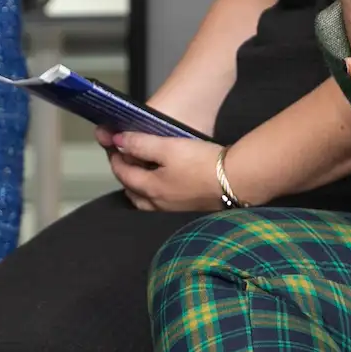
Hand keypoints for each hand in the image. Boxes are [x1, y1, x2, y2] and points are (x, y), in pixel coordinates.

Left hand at [97, 128, 227, 212]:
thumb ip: (140, 144)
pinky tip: (165, 181)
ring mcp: (173, 209)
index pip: (123, 173)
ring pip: (146, 200)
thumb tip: (117, 142)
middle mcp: (158, 203)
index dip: (116, 157)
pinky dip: (155, 192)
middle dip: (125, 174)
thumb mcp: (169, 147)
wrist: (237, 180)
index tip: (114, 144)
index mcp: (150, 188)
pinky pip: (162, 202)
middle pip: (132, 191)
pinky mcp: (188, 207)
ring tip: (142, 171)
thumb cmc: (202, 164)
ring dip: (139, 186)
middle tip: (126, 158)